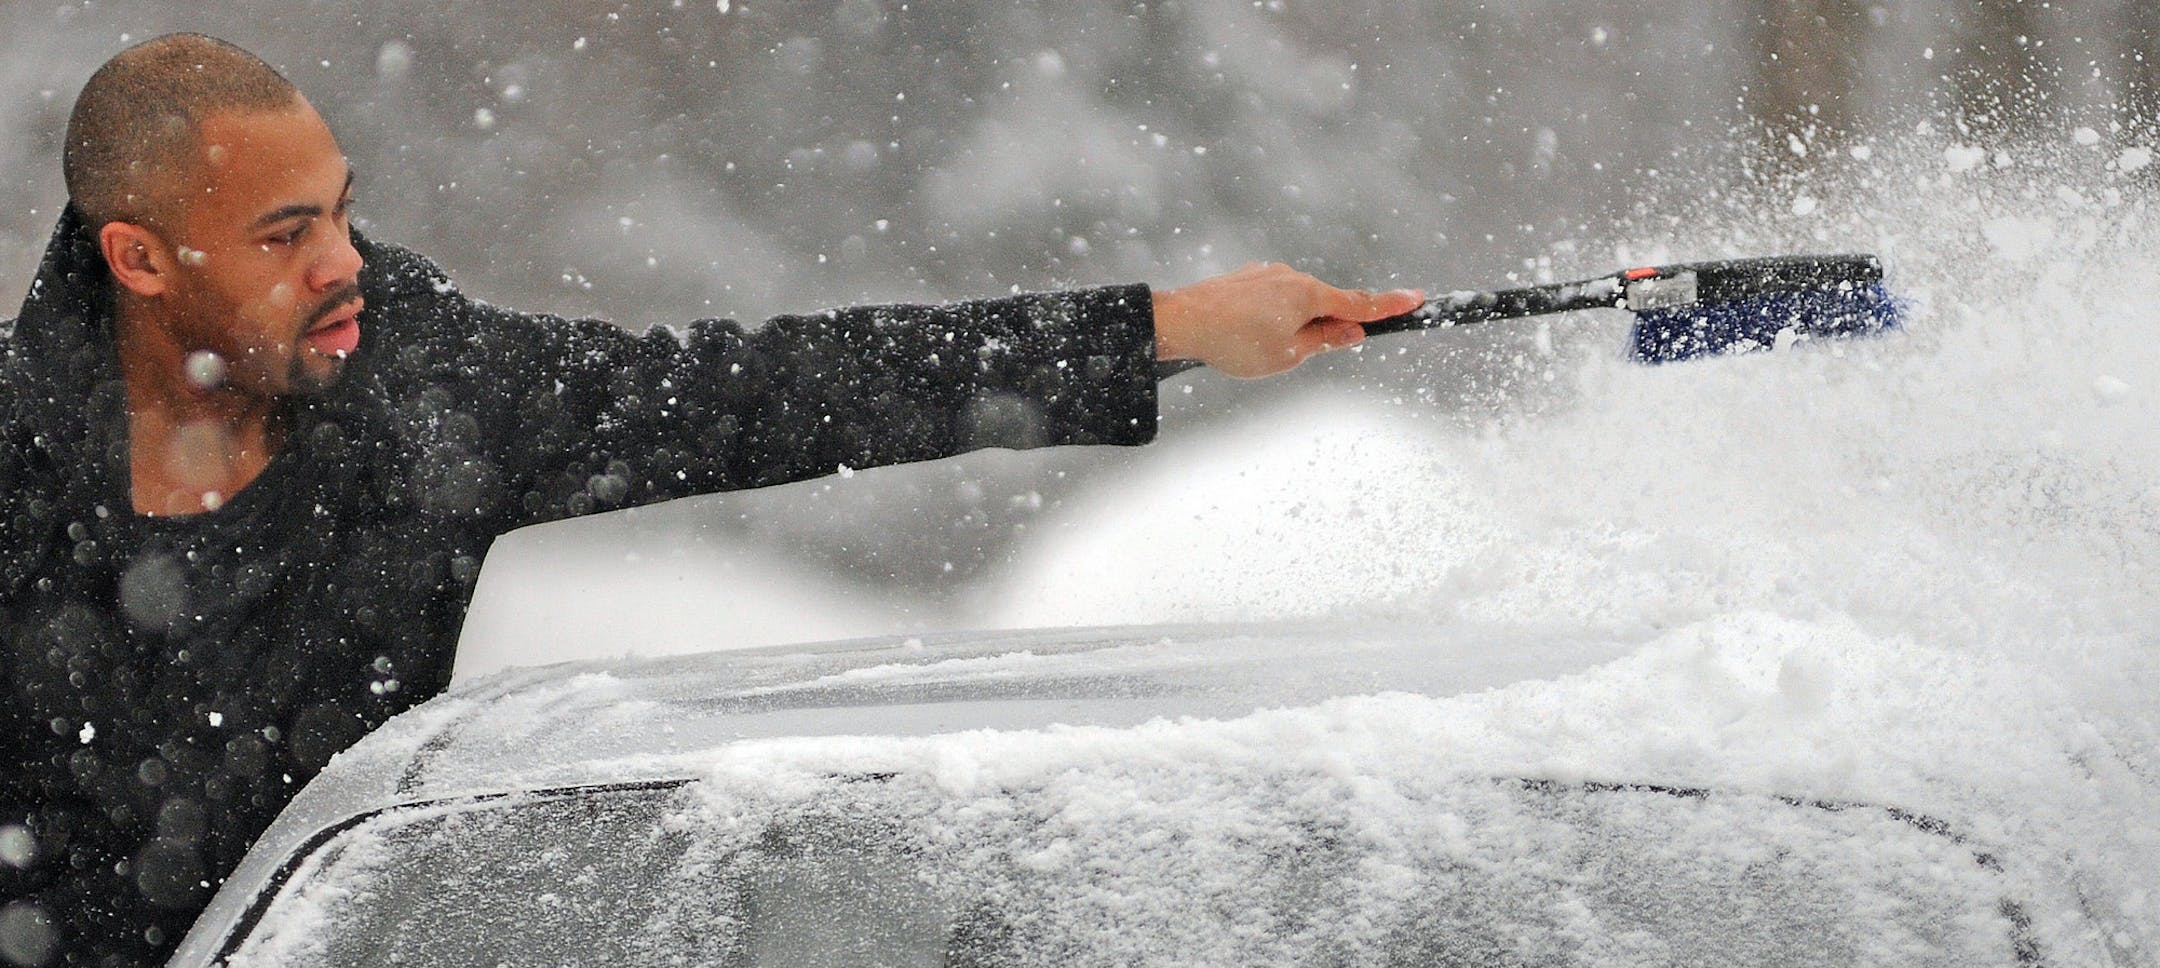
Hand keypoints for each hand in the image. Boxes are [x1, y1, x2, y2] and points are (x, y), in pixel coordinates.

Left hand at [1152, 263, 1423, 378]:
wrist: (1182, 320)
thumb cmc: (1236, 343)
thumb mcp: (1289, 355)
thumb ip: (1326, 341)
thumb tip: (1354, 330)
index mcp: (1310, 296)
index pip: (1361, 303)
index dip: (1391, 306)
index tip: (1419, 298)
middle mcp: (1294, 277)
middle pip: (1326, 305)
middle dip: (1321, 330)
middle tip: (1291, 353)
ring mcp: (1270, 273)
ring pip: (1296, 304)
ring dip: (1290, 327)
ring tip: (1253, 349)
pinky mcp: (1249, 278)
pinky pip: (1272, 300)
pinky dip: (1268, 319)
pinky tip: (1241, 335)